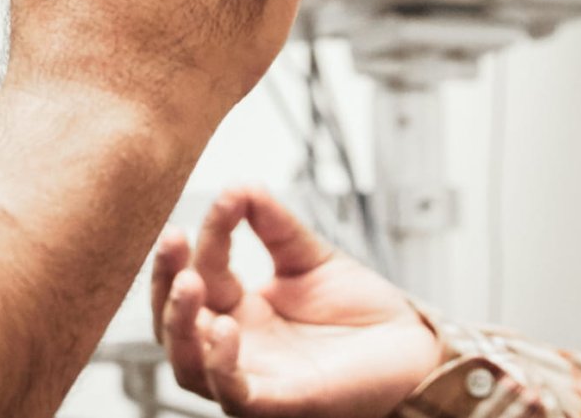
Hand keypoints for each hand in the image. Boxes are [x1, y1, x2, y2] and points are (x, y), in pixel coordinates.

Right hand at [153, 185, 441, 417]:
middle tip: (174, 239)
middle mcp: (237, 347)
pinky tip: (225, 329)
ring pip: (188, 365)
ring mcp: (254, 377)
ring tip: (190, 281)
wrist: (414, 351)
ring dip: (179, 323)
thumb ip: (274, 225)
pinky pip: (234, 394)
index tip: (228, 198)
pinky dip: (220, 366)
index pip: (203, 271)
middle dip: (166, 280)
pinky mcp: (278, 403)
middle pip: (175, 323)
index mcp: (240, 311)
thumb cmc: (364, 315)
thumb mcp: (311, 258)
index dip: (207, 235)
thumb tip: (240, 185)